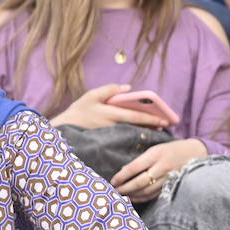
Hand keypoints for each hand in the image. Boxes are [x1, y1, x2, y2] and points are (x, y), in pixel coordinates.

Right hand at [50, 84, 171, 130]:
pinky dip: (136, 138)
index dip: (151, 119)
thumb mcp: (91, 96)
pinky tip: (144, 137)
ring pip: (133, 135)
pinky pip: (125, 140)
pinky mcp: (109, 142)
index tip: (164, 120)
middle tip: (166, 127)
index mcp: (110, 114)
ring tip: (159, 131)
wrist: (64, 129)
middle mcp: (113, 127)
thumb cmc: (79, 110)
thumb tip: (128, 87)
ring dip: (146, 133)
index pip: (135, 117)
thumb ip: (109, 90)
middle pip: (138, 128)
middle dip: (152, 127)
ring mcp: (112, 136)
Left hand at [111, 138, 207, 202]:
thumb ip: (142, 159)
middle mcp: (162, 167)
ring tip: (122, 196)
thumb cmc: (172, 149)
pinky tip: (134, 198)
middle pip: (139, 182)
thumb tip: (124, 171)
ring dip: (132, 195)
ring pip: (146, 191)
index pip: (134, 167)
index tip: (112, 181)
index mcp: (156, 154)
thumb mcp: (157, 148)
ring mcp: (168, 177)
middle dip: (125, 188)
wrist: (196, 152)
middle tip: (114, 191)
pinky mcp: (172, 185)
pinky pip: (154, 194)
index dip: (121, 176)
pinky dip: (143, 198)